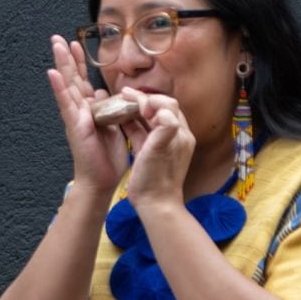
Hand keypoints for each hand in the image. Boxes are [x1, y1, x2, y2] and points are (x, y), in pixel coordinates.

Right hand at [47, 36, 135, 199]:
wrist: (101, 180)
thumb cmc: (107, 158)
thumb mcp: (114, 126)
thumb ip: (111, 108)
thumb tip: (106, 92)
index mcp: (90, 110)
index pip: (83, 81)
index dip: (79, 63)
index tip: (76, 45)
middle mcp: (80, 110)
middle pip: (72, 78)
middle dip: (66, 57)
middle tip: (58, 38)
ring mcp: (75, 116)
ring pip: (67, 84)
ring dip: (61, 64)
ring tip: (56, 45)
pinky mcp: (74, 124)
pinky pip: (65, 103)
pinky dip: (58, 88)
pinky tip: (52, 74)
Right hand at [118, 87, 194, 207]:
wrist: (155, 205)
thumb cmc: (156, 180)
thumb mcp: (159, 152)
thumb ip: (164, 129)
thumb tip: (163, 110)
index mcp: (180, 134)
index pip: (168, 106)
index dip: (151, 100)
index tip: (135, 100)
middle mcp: (175, 136)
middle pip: (159, 109)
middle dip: (142, 100)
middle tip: (124, 94)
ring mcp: (163, 144)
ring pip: (149, 120)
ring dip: (135, 110)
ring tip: (120, 102)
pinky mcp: (152, 152)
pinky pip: (142, 132)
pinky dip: (132, 123)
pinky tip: (120, 119)